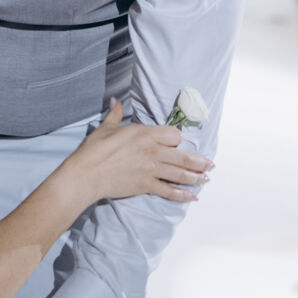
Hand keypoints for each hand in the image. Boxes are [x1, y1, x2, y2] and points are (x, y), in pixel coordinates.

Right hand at [61, 98, 208, 204]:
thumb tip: (116, 100)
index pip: (173, 135)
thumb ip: (115, 114)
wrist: (87, 174)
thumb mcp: (105, 128)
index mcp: (144, 134)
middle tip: (210, 165)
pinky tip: (192, 197)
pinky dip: (182, 195)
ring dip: (196, 177)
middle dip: (199, 161)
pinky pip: (169, 191)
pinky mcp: (146, 186)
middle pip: (183, 156)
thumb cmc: (94, 150)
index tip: (177, 144)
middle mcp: (152, 151)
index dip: (177, 139)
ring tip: (207, 179)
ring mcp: (151, 170)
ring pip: (180, 173)